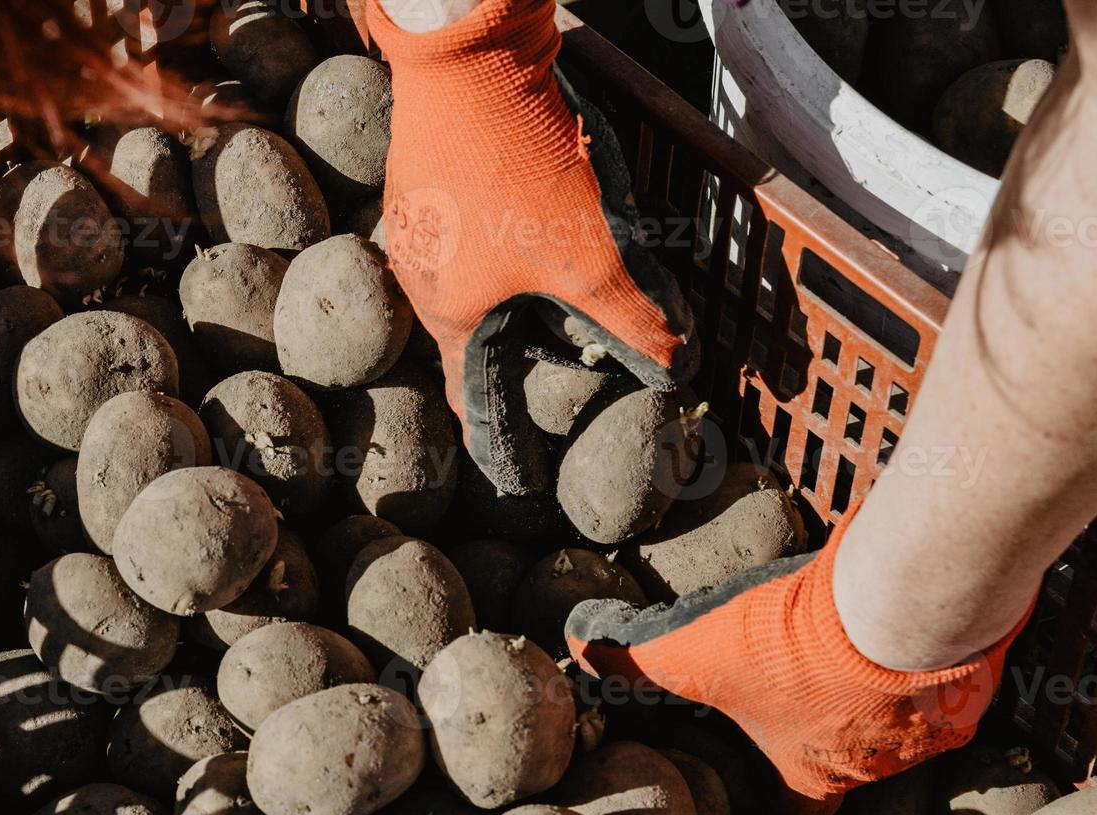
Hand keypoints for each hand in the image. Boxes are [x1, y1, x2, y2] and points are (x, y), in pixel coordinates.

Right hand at [368, 0, 697, 493]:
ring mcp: (418, 221)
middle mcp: (421, 276)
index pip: (472, 399)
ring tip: (552, 296)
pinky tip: (536, 222)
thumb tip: (678, 368)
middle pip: (473, 335)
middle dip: (515, 359)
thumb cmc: (520, 168)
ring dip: (511, 296)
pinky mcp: (428, 173)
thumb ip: (637, 321)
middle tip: (556, 371)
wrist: (470, 55)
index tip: (509, 477)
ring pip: (469, 279)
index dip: (497, 442)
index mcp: (451, 313)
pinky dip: (503, 245)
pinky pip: (467, 231)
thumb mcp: (594, 258)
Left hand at [565, 515, 1032, 814]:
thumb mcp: (690, 650)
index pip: (802, 808)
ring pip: (910, 714)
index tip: (772, 746)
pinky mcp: (978, 676)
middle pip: (858, 757)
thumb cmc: (793, 646)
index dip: (784, 781)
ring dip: (888, 679)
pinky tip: (910, 604)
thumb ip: (632, 659)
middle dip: (839, 720)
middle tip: (819, 671)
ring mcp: (937, 728)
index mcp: (815, 771)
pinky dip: (935, 641)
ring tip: (864, 628)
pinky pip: (955, 666)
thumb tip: (576, 648)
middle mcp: (879, 764)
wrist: (903, 607)